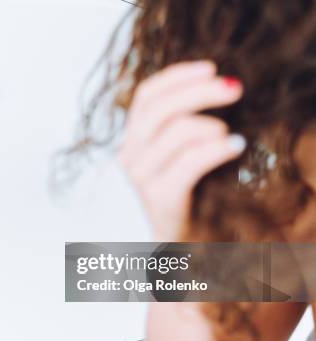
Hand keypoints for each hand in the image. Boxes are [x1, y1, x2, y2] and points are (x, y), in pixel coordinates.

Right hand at [117, 60, 245, 240]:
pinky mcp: (159, 198)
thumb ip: (181, 126)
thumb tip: (216, 87)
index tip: (210, 67)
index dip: (176, 76)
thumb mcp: (175, 156)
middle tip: (234, 87)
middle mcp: (129, 156)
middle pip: (158, 107)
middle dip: (199, 91)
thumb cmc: (183, 197)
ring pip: (175, 131)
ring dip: (211, 126)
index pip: (145, 95)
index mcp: (132, 141)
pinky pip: (190, 161)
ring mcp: (141, 178)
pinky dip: (217, 149)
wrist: (173, 248)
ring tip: (229, 135)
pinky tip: (236, 146)